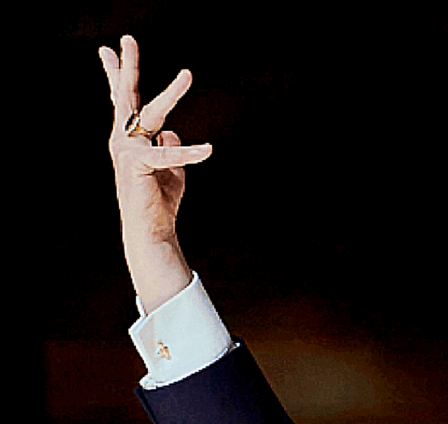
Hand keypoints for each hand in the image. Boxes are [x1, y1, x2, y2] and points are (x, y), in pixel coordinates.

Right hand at [99, 35, 211, 312]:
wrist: (152, 230)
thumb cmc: (161, 201)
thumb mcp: (173, 170)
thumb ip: (173, 148)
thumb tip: (172, 133)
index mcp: (130, 139)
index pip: (123, 103)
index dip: (117, 75)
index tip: (108, 50)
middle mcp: (123, 140)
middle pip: (126, 97)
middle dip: (127, 67)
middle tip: (128, 38)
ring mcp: (127, 150)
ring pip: (152, 114)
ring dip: (172, 94)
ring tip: (188, 74)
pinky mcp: (137, 164)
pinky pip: (170, 154)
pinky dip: (190, 153)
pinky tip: (208, 150)